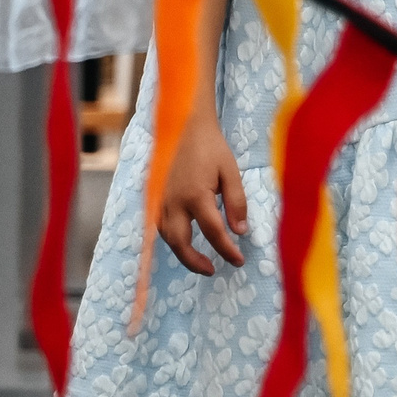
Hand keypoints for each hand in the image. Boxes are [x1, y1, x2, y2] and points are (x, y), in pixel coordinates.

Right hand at [158, 116, 247, 274]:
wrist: (184, 127)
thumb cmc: (211, 148)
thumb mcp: (231, 172)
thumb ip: (236, 202)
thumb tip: (240, 232)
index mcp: (195, 195)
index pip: (213, 232)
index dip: (226, 250)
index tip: (238, 260)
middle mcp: (173, 202)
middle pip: (180, 243)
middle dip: (195, 262)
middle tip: (213, 269)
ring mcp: (161, 201)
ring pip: (167, 237)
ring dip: (182, 253)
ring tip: (201, 261)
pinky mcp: (156, 198)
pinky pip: (161, 226)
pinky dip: (173, 239)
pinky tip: (185, 242)